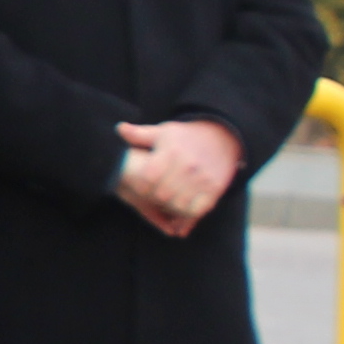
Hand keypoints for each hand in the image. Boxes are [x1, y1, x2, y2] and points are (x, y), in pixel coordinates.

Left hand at [114, 117, 242, 234]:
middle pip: (163, 194)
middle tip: (150, 201)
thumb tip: (119, 128)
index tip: (139, 189)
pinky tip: (180, 212)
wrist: (223, 137)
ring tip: (164, 207)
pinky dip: (187, 215)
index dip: (141, 187)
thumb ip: (139, 134)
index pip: (149, 178)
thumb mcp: (163, 132)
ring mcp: (203, 179)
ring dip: (169, 210)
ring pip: (180, 205)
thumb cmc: (185, 136)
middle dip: (153, 200)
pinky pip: (199, 209)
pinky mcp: (215, 188)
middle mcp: (188, 166)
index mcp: (171, 152)